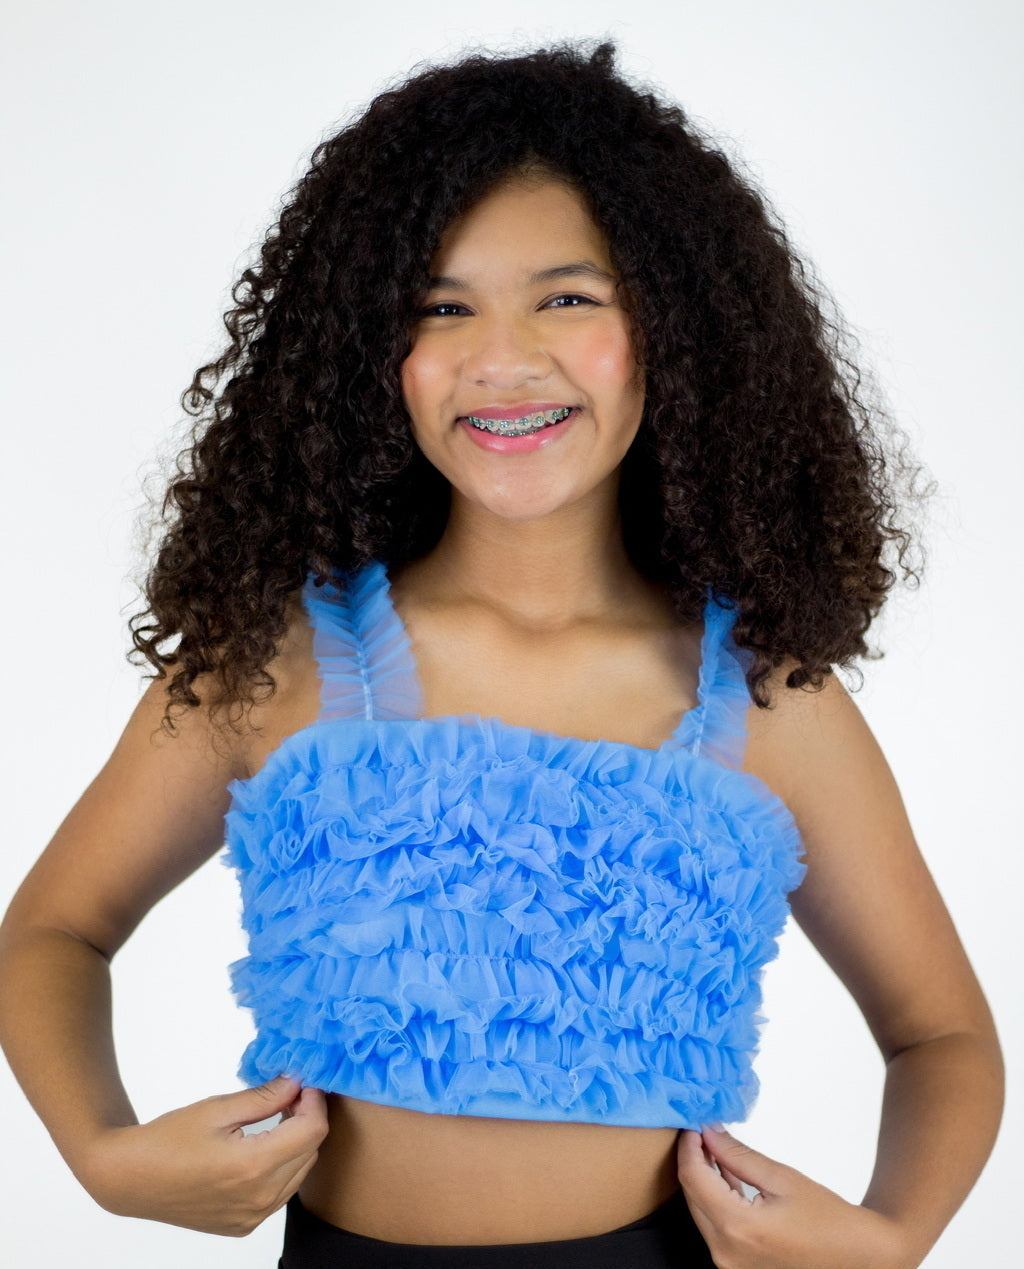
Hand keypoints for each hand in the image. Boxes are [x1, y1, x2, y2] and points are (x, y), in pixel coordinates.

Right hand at [83, 1075, 328, 1236]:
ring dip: (298, 1143)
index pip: (312, 1130)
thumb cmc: (169, 1139)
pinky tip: (264, 1147)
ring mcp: (252, 1217)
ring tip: (279, 1118)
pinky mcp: (244, 1226)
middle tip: (291, 1095)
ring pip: (301, 1173)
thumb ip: (265, 1097)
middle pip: (311, 1152)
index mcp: (253, 1167)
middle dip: (308, 1119)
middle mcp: (259, 1199)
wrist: (131, 1180)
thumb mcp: (218, 1108)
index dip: (315, 1101)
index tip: (305, 1083)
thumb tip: (297, 1082)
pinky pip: (281, 1193)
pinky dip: (283, 1167)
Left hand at [676, 1126, 910, 1268]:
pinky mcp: (738, 1268)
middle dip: (694, 1161)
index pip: (693, 1178)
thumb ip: (738, 1156)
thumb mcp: (781, 1178)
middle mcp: (726, 1253)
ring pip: (702, 1212)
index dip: (689, 1147)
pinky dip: (717, 1201)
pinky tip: (726, 1177)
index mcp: (737, 1228)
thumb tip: (709, 1133)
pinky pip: (716, 1228)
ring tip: (713, 1149)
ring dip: (704, 1180)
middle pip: (693, 1196)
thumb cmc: (829, 1220)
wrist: (860, 1258)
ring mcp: (731, 1265)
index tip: (692, 1125)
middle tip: (702, 1132)